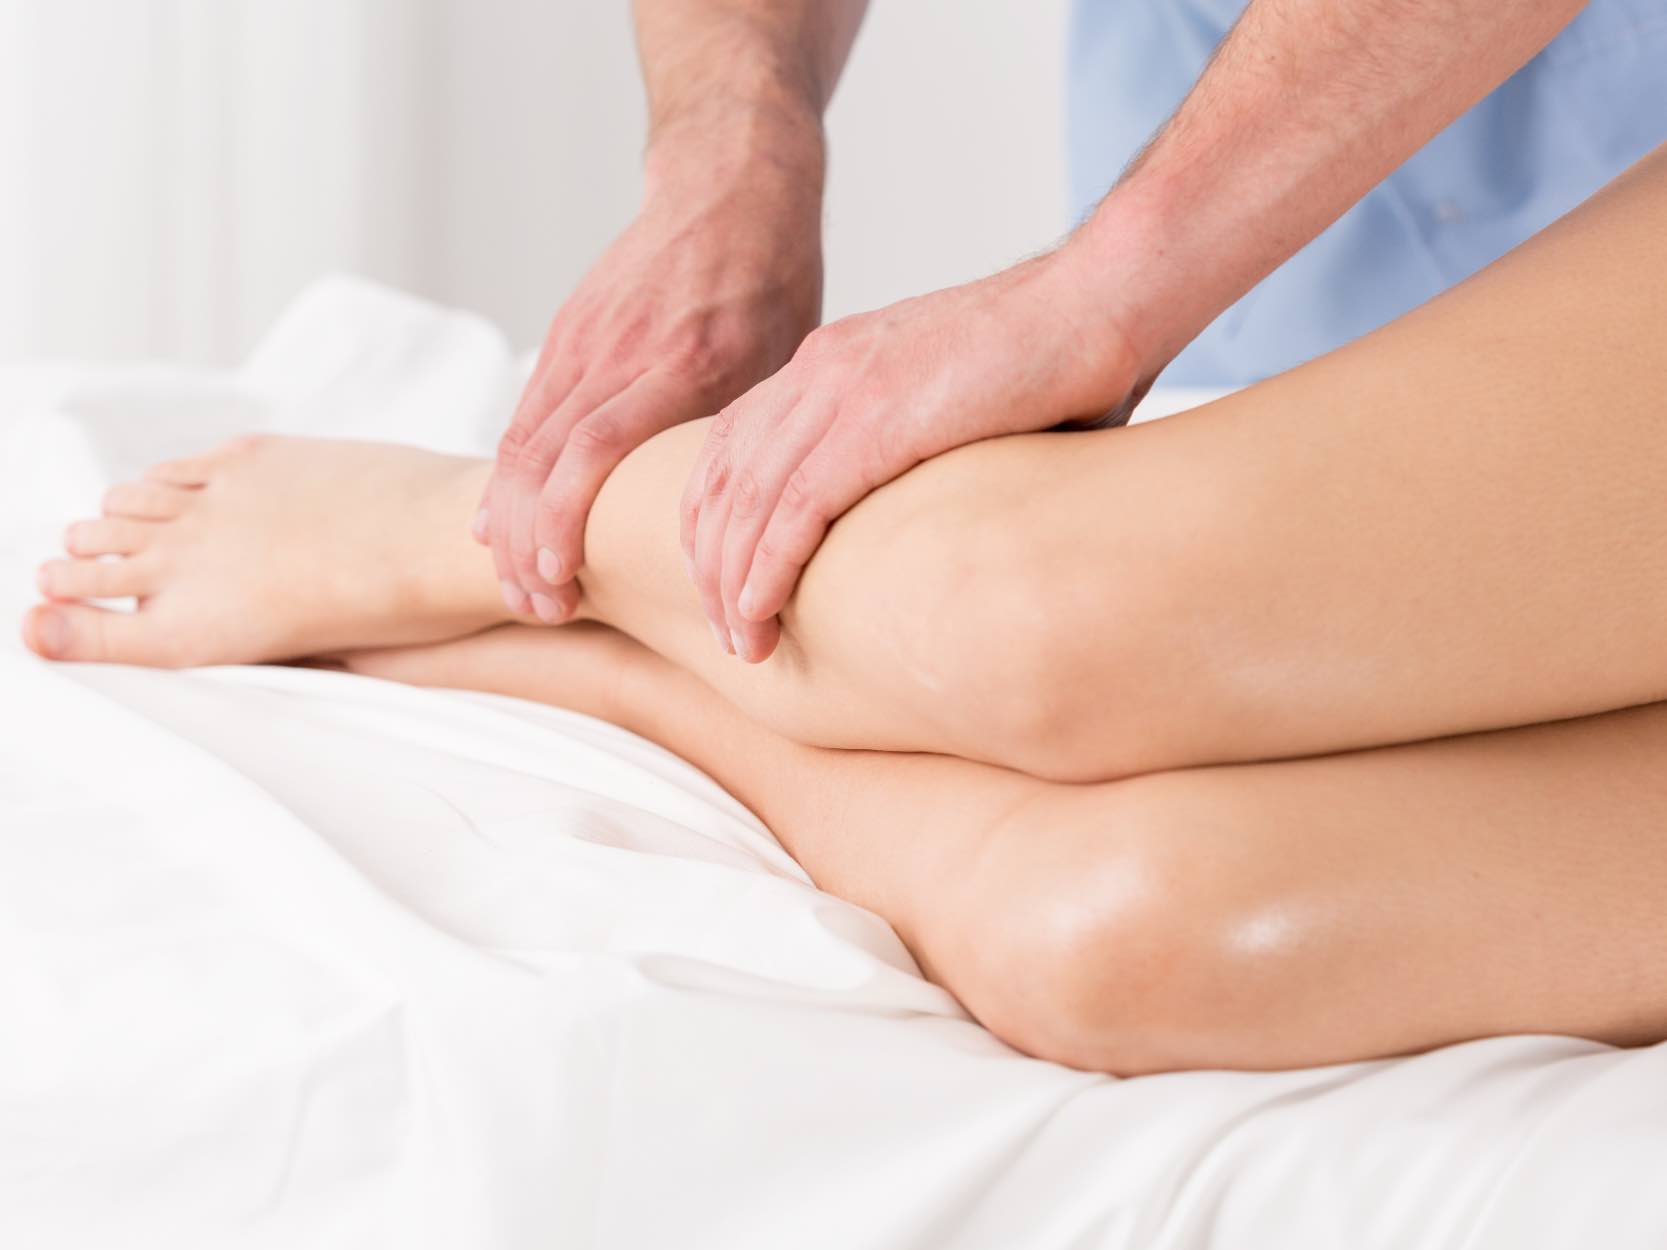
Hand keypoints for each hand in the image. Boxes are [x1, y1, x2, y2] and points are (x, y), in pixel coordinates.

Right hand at [480, 130, 821, 620]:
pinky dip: (508, 479)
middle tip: (538, 607)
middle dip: (528, 545)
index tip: (562, 583)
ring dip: (511, 523)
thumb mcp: (779, 361)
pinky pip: (523, 417)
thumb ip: (738, 436)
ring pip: (520, 443)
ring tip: (518, 585)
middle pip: (541, 460)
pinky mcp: (565, 333)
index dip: (567, 523)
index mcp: (681, 361)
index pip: (594, 450)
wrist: (728, 185)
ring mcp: (581, 339)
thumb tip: (734, 535)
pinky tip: (501, 526)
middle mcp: (617, 350)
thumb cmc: (771, 284)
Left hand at [680, 250, 1150, 661]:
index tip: (721, 581)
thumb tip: (931, 517)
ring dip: (733, 584)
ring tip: (741, 644)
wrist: (1099, 300)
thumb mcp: (954, 401)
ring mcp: (843, 391)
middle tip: (725, 632)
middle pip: (720, 478)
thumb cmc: (1057, 359)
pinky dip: (767, 569)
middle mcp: (821, 370)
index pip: (731, 446)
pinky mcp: (876, 422)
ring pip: (746, 503)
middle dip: (711, 565)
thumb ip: (916, 448)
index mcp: (834, 360)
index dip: (712, 520)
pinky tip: (760, 612)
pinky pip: (793, 509)